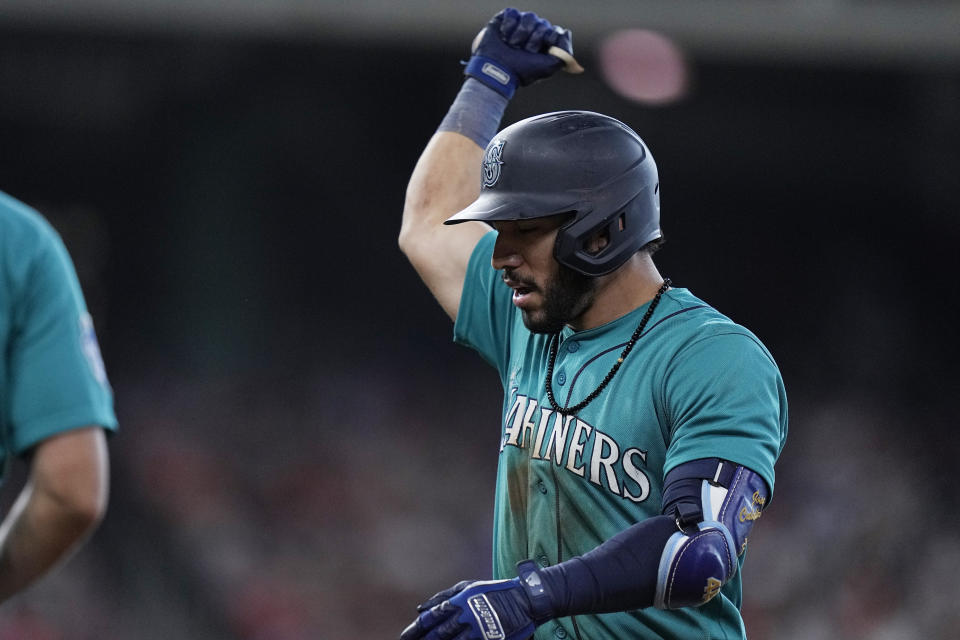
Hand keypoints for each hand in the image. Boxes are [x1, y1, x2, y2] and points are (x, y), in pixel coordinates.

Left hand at [401, 562, 555, 639]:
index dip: (417, 628)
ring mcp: (477, 629)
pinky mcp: (488, 638)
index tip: (405, 637)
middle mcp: (465, 615)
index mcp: (458, 601)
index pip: (432, 617)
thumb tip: (420, 608)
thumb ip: (444, 597)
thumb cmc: (493, 591)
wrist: (523, 600)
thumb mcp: (468, 587)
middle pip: (438, 633)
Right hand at [465, 8, 575, 97]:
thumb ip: (564, 52)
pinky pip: (512, 13)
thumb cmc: (522, 71)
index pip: (553, 30)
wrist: (498, 70)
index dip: (546, 39)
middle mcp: (532, 32)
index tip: (537, 51)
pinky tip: (504, 37)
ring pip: (528, 16)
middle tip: (522, 51)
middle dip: (532, 39)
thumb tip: (566, 33)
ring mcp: (518, 25)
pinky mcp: (504, 20)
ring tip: (512, 45)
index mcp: (544, 42)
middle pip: (541, 23)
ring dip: (520, 34)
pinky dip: (508, 26)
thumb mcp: (549, 67)